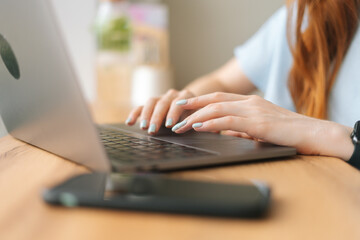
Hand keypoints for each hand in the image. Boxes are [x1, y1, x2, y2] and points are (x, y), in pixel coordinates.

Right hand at [125, 89, 194, 133]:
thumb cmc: (195, 115)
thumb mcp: (196, 117)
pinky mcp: (151, 104)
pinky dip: (135, 114)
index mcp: (186, 95)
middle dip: (157, 117)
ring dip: (146, 115)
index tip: (170, 125)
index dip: (173, 114)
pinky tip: (129, 122)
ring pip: (151, 102)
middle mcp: (172, 94)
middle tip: (153, 130)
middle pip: (163, 103)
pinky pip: (141, 106)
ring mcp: (161, 97)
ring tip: (143, 127)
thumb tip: (184, 128)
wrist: (191, 107)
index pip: (178, 103)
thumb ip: (191, 121)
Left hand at [171, 92, 353, 159]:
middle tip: (173, 111)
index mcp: (250, 102)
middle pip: (213, 100)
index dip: (198, 100)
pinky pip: (229, 121)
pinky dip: (211, 123)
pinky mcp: (259, 123)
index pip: (218, 98)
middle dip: (190, 105)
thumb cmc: (289, 133)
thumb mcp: (261, 128)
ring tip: (180, 124)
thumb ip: (243, 128)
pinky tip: (199, 126)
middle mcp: (250, 102)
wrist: (315, 134)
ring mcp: (254, 111)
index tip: (182, 104)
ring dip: (195, 116)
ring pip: (217, 108)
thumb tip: (226, 132)